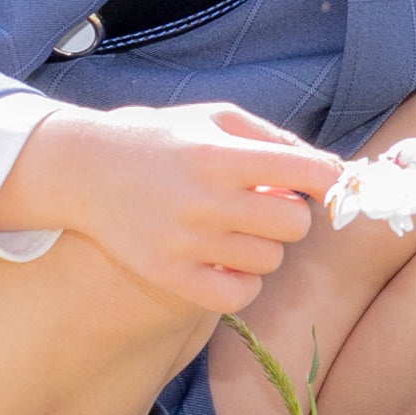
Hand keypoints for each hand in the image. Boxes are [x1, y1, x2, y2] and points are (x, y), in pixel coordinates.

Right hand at [0, 102, 342, 312]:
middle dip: (292, 214)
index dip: (327, 180)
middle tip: (268, 205)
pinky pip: (237, 296)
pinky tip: (229, 262)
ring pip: (270, 260)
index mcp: (221, 155)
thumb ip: (276, 138)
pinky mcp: (167, 275)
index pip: (308, 174)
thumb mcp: (217, 118)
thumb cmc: (164, 139)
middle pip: (295, 224)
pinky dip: (244, 282)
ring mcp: (185, 242)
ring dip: (265, 245)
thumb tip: (331, 169)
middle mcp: (205, 200)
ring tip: (237, 228)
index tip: (319, 183)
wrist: (85, 169)